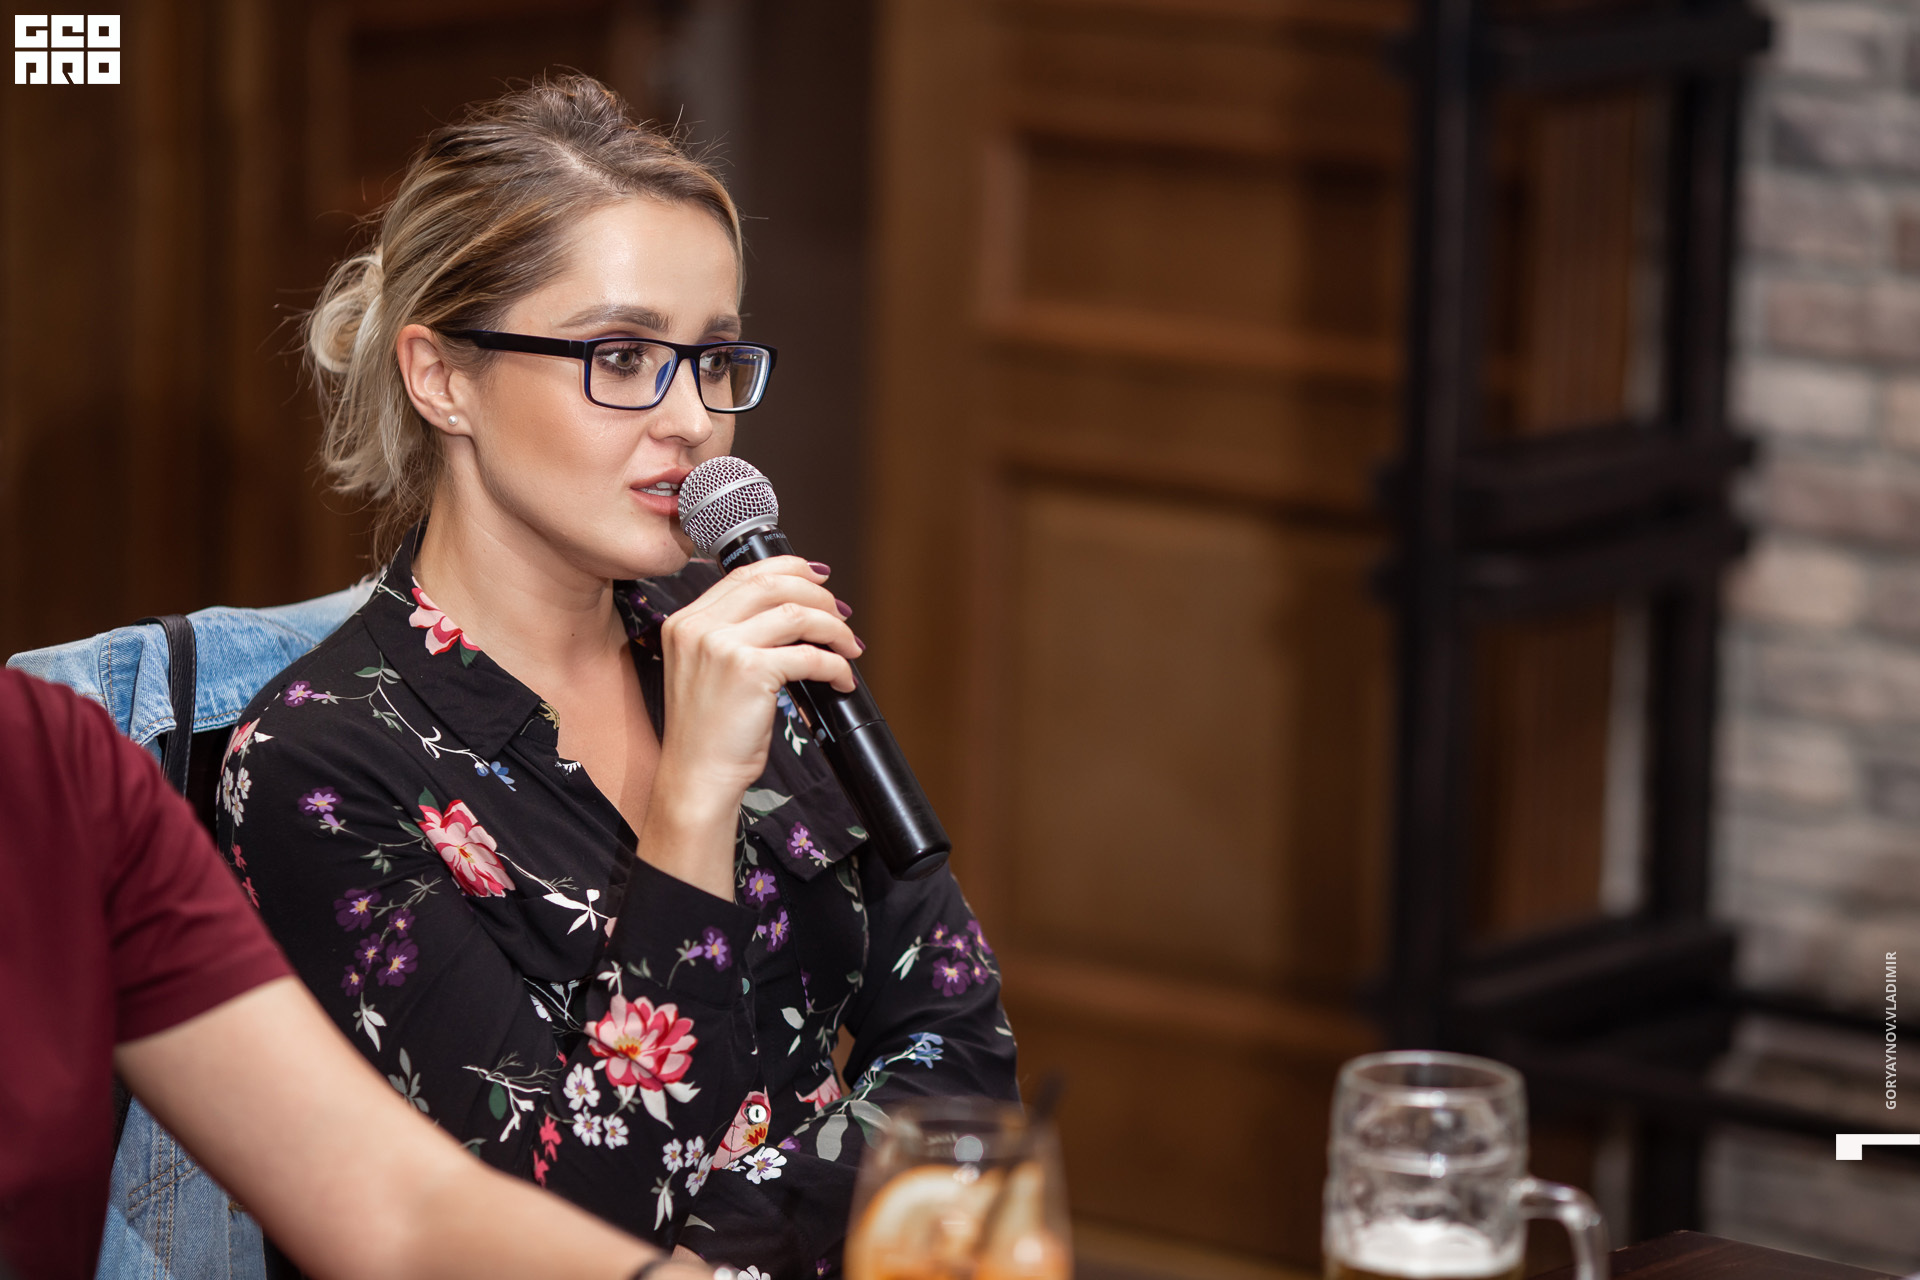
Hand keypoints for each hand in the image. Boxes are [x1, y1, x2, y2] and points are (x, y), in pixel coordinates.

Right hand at [640, 556, 858, 897]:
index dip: (789, 569)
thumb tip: (797, 610)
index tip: (819, 579)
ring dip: (834, 628)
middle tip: (842, 615)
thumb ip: (736, 635)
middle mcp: (698, 626)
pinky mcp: (748, 671)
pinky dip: (835, 666)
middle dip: (818, 595)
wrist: (697, 776)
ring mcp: (721, 646)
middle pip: (772, 583)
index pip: (744, 574)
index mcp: (685, 621)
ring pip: (797, 613)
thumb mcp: (710, 670)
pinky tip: (842, 680)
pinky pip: (809, 656)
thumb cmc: (710, 732)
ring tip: (850, 647)